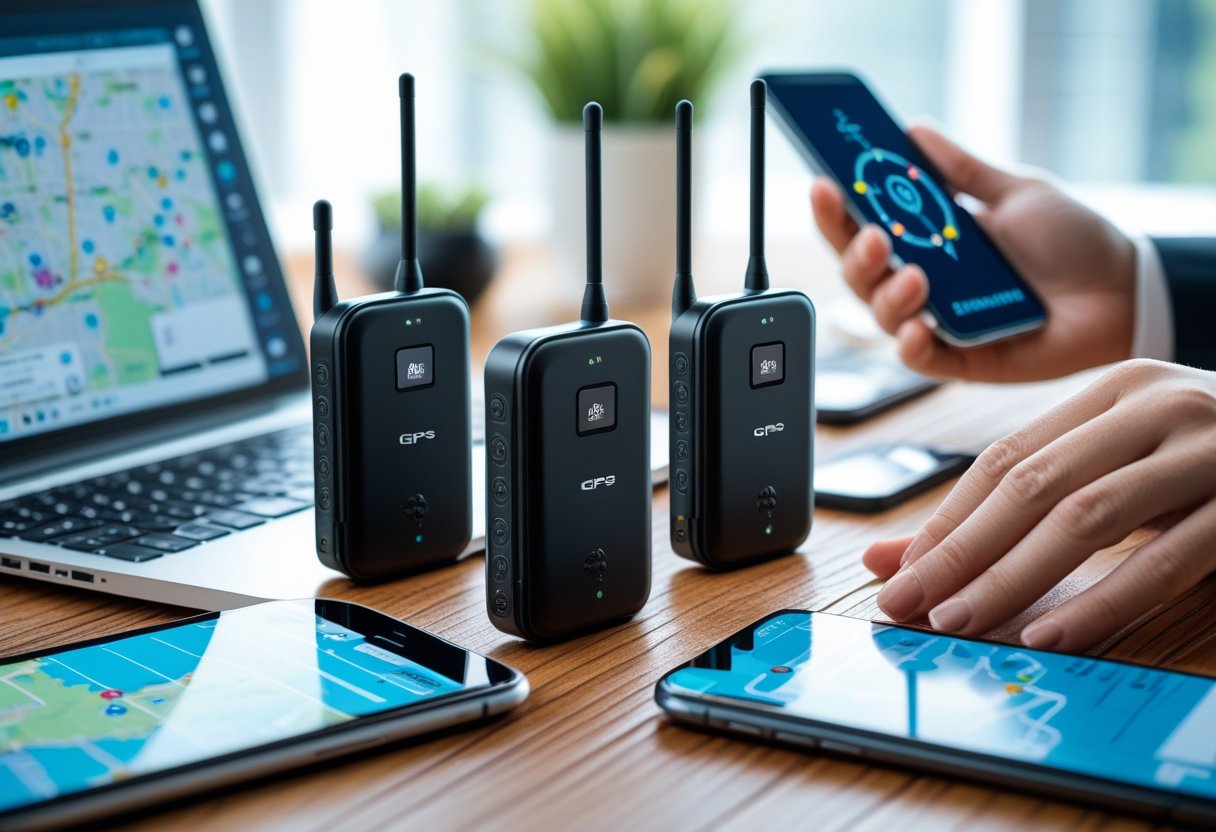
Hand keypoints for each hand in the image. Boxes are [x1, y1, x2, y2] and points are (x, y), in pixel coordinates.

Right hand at [810, 124, 1136, 381]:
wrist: (1123, 289)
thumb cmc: (1072, 241)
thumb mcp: (1016, 191)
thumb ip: (963, 168)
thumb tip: (915, 130)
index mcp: (927, 240)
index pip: (863, 226)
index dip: (837, 210)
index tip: (824, 184)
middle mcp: (925, 283)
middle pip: (860, 274)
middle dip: (854, 254)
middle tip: (873, 236)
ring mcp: (940, 322)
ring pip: (883, 316)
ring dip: (888, 296)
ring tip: (915, 278)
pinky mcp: (963, 360)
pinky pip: (921, 359)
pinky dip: (912, 345)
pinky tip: (921, 327)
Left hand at [862, 359, 1215, 650]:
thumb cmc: (1207, 460)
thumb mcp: (1118, 461)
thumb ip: (1024, 498)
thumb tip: (900, 555)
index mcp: (1113, 390)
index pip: (1004, 458)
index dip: (944, 518)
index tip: (897, 571)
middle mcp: (1157, 407)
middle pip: (1032, 484)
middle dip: (960, 550)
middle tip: (908, 602)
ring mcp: (1209, 451)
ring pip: (1088, 516)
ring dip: (1014, 577)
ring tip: (960, 621)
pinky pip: (1168, 561)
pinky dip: (1103, 601)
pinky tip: (1053, 635)